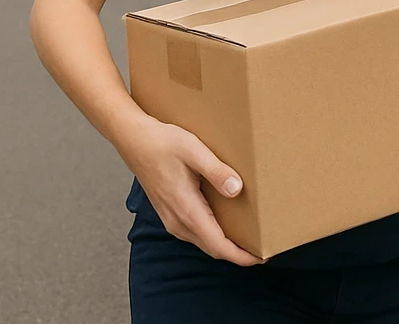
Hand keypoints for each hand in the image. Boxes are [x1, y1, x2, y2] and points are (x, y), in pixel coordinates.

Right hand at [116, 115, 262, 266]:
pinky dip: (213, 237)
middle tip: (263, 249)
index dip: (240, 255)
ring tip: (249, 239)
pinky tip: (226, 226)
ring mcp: (171, 219)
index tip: (261, 257)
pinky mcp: (170, 213)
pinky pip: (195, 233)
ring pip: (203, 242)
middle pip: (212, 248)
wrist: (134, 140)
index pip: (217, 245)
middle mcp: (177, 221)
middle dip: (237, 254)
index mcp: (186, 209)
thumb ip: (217, 171)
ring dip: (225, 246)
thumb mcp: (194, 151)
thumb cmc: (163, 143)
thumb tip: (236, 189)